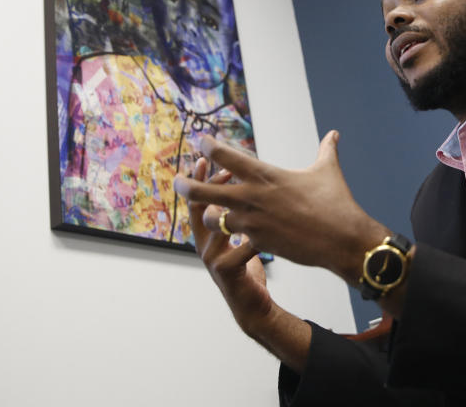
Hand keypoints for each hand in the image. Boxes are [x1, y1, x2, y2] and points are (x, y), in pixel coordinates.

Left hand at [175, 131, 386, 284]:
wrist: (343, 239)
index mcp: (266, 175)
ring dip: (210, 216)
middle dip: (188, 186)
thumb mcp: (328, 171)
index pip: (227, 156)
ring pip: (215, 219)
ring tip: (209, 214)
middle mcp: (253, 197)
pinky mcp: (259, 243)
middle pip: (206, 191)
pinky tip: (233, 237)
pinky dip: (232, 238)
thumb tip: (334, 133)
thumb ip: (326, 150)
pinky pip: (235, 241)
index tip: (202, 141)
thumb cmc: (337, 203)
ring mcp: (253, 223)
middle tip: (178, 182)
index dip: (210, 147)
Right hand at [186, 158, 272, 333]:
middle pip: (200, 209)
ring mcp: (212, 259)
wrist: (254, 306)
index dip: (199, 180)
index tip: (205, 158)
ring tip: (244, 190)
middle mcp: (204, 245)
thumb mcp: (241, 239)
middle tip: (219, 166)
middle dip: (205, 185)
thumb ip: (239, 218)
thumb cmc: (249, 268)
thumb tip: (246, 187)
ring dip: (230, 206)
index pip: (198, 202)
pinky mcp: (226, 271)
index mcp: (207, 236)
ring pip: (218, 225)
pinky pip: (241, 246)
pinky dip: (254, 235)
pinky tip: (268, 226)